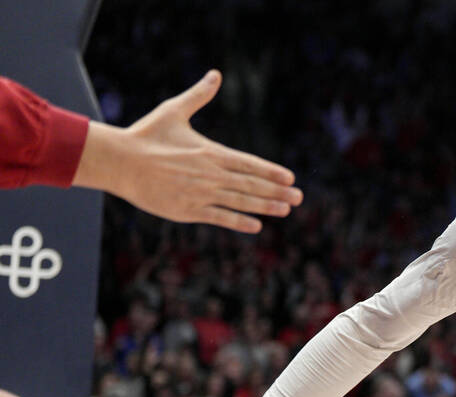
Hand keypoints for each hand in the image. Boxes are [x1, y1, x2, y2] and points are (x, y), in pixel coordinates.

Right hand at [74, 70, 302, 232]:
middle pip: (251, 184)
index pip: (249, 163)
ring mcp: (200, 194)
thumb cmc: (146, 135)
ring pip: (241, 202)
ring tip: (286, 209)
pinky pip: (220, 218)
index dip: (271, 171)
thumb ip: (199, 96)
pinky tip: (257, 225)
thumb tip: (216, 74)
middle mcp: (210, 174)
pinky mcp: (188, 210)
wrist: (118, 161)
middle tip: (299, 197)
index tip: (290, 177)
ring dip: (266, 206)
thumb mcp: (174, 110)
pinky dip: (240, 221)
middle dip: (277, 191)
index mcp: (210, 152)